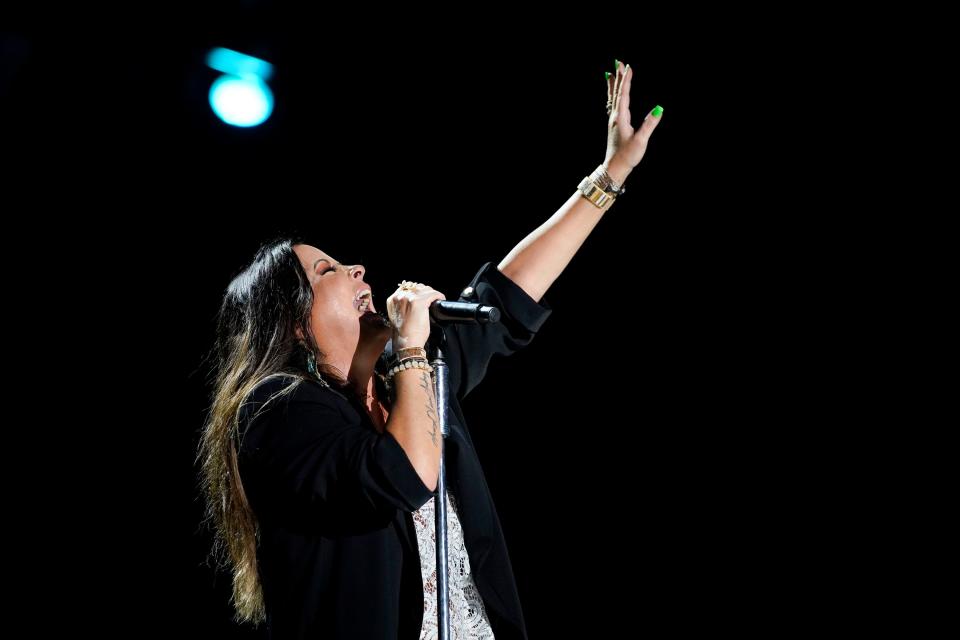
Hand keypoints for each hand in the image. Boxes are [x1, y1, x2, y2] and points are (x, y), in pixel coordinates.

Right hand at [387, 281, 445, 348]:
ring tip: (437, 299)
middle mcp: (399, 296)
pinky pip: (433, 294)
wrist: (406, 344)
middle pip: (417, 287)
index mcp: (392, 299)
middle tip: (431, 299)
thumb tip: (414, 300)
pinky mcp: (420, 302)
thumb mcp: (398, 316)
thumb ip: (403, 305)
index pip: (407, 288)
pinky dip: (439, 296)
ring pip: (426, 289)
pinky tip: (441, 300)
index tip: (424, 296)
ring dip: (432, 294)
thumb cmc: (404, 334)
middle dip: (425, 292)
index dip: (418, 292)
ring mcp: (409, 298)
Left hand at [604, 60, 662, 180]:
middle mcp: (615, 117)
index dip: (626, 80)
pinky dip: (612, 96)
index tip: (627, 66)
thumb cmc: (628, 156)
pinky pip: (612, 105)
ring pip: (612, 98)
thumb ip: (650, 124)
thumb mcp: (641, 141)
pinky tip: (612, 95)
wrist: (615, 168)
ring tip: (610, 73)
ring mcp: (613, 121)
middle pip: (616, 93)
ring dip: (613, 85)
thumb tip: (660, 108)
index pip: (623, 94)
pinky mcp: (614, 125)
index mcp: (621, 118)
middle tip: (617, 62)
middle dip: (618, 77)